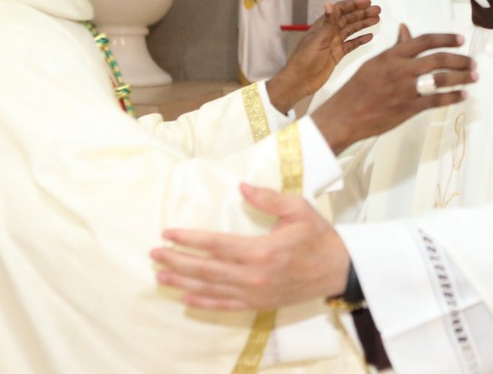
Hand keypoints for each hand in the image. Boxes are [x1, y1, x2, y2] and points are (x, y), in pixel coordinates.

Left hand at [151, 183, 348, 310]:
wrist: (338, 270)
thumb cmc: (318, 236)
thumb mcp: (298, 209)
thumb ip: (268, 198)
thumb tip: (241, 185)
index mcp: (262, 250)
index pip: (216, 245)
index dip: (189, 239)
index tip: (168, 233)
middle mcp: (254, 276)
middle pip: (206, 269)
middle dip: (177, 261)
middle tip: (154, 253)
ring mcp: (256, 294)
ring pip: (211, 289)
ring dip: (183, 282)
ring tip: (161, 275)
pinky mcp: (259, 305)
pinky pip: (226, 306)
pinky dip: (204, 303)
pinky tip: (186, 298)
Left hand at [267, 0, 379, 112]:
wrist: (300, 80)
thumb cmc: (305, 59)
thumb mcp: (318, 39)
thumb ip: (328, 23)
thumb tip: (329, 4)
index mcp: (322, 25)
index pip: (340, 11)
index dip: (353, 5)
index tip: (367, 3)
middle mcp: (329, 32)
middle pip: (348, 19)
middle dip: (362, 14)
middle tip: (377, 10)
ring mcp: (333, 43)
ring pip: (351, 31)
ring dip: (363, 25)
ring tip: (377, 20)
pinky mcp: (337, 54)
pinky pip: (351, 45)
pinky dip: (360, 40)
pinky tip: (369, 37)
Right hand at [313, 24, 476, 153]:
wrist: (346, 115)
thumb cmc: (358, 87)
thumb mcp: (375, 62)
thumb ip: (395, 48)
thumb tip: (405, 29)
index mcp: (392, 56)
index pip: (424, 41)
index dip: (446, 39)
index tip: (460, 40)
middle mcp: (401, 70)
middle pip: (438, 59)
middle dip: (460, 60)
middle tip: (473, 62)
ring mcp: (405, 90)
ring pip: (441, 80)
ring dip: (461, 78)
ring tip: (474, 77)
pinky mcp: (408, 108)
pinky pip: (436, 101)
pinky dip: (452, 97)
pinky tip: (462, 95)